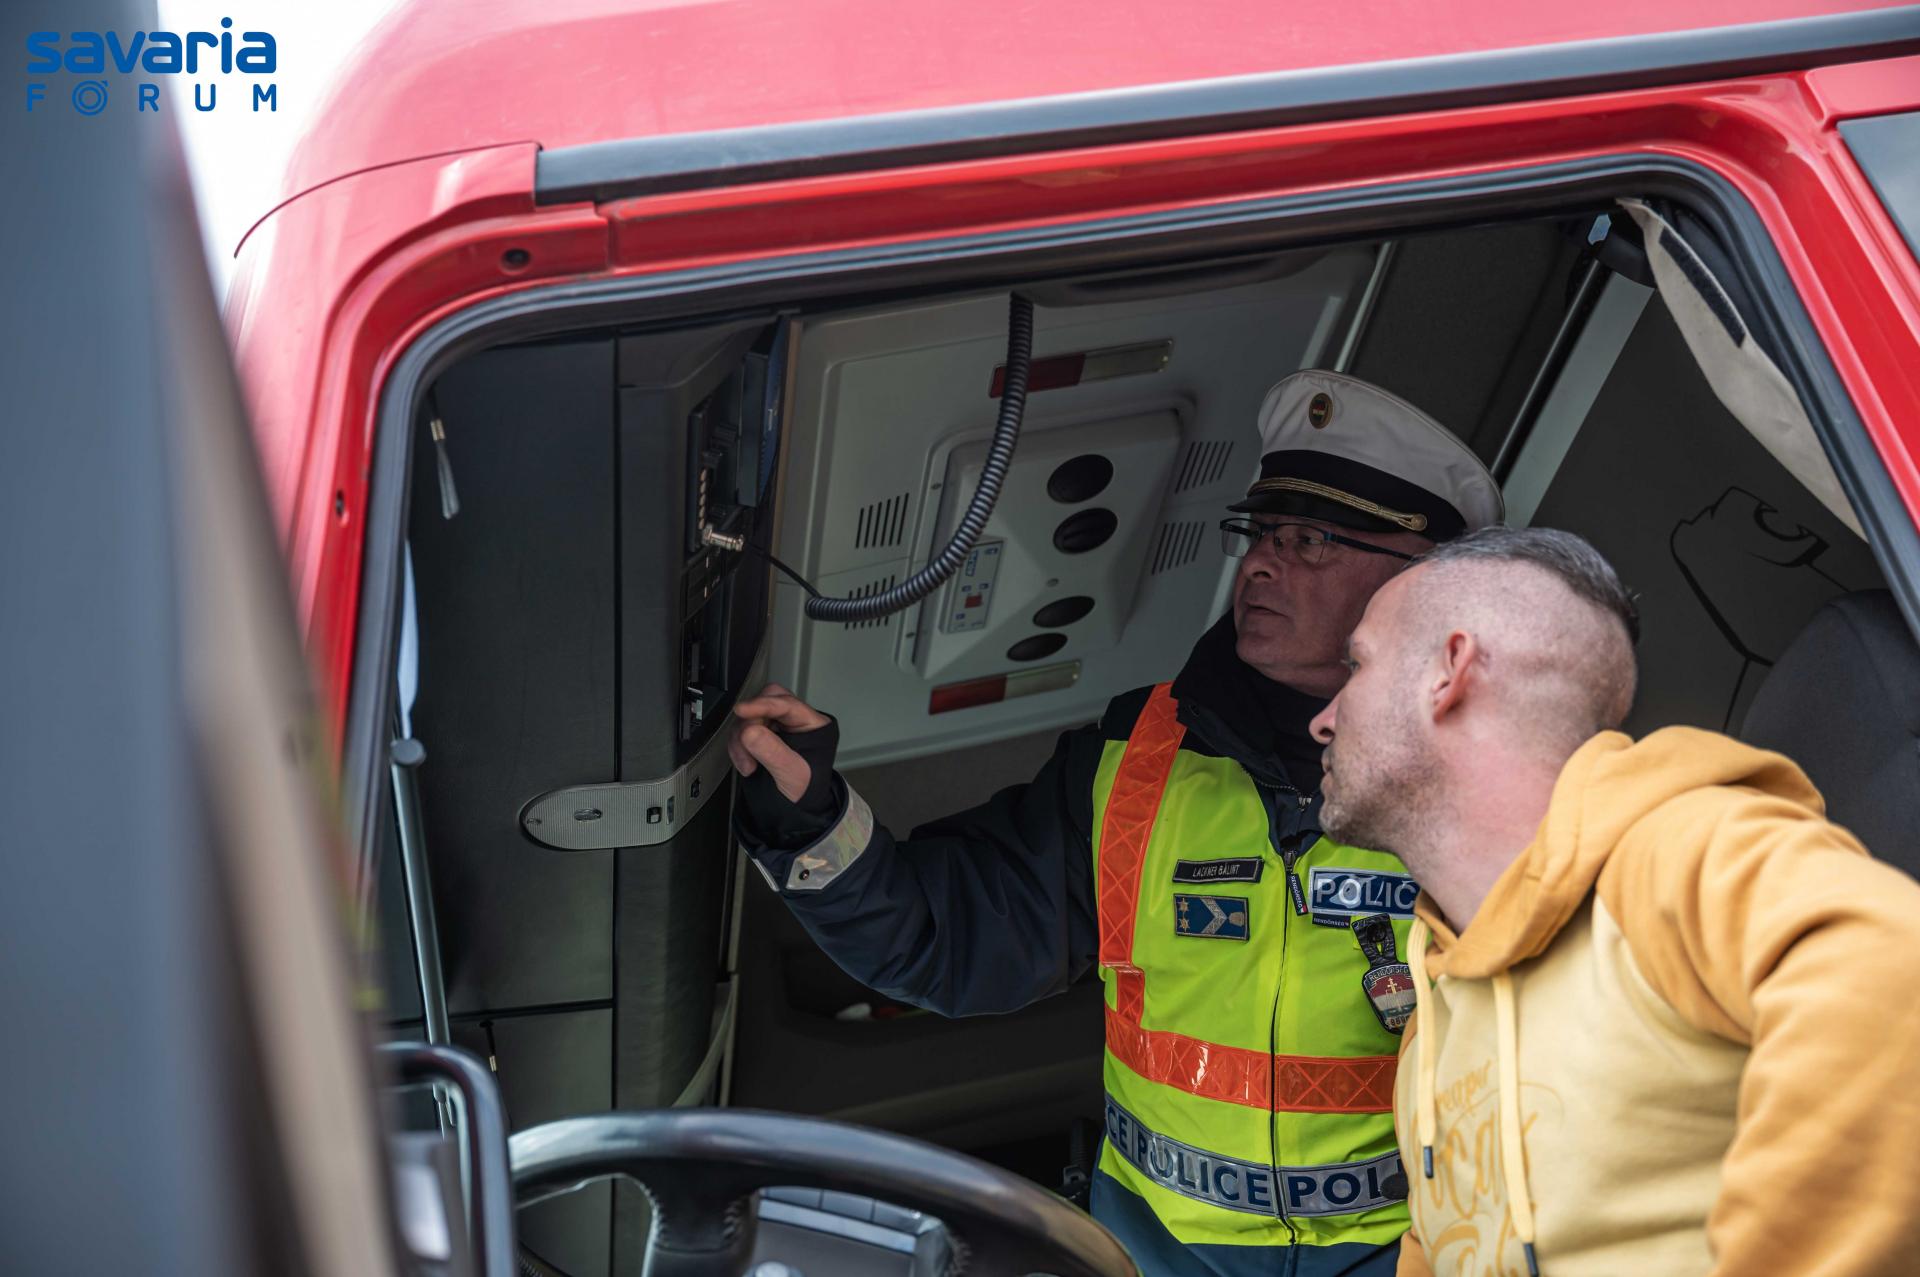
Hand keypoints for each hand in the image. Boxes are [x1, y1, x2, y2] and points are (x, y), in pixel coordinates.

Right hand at [728, 684, 832, 802]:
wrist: (795, 812)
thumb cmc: (804, 792)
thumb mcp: (792, 774)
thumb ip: (773, 752)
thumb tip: (750, 731)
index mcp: (812, 724)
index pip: (787, 704)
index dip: (763, 705)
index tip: (742, 711)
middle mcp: (794, 721)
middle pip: (766, 702)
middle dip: (751, 722)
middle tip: (746, 744)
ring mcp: (776, 728)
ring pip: (750, 717)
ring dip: (741, 740)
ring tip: (747, 765)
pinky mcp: (760, 737)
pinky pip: (741, 731)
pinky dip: (738, 747)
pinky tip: (745, 765)